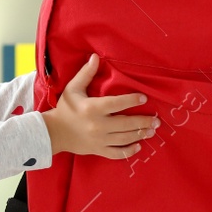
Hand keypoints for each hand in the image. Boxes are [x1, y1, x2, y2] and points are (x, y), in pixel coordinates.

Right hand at [40, 53, 157, 158]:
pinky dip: (129, 151)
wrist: (53, 132)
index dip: (131, 100)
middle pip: (126, 124)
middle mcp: (98, 125)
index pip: (116, 104)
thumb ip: (86, 73)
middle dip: (143, 121)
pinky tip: (139, 146)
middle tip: (157, 120)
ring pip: (124, 139)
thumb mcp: (73, 88)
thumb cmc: (65, 108)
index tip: (144, 98)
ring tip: (152, 131)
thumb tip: (96, 57)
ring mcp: (99, 140)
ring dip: (140, 135)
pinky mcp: (98, 150)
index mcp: (92, 108)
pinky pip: (117, 154)